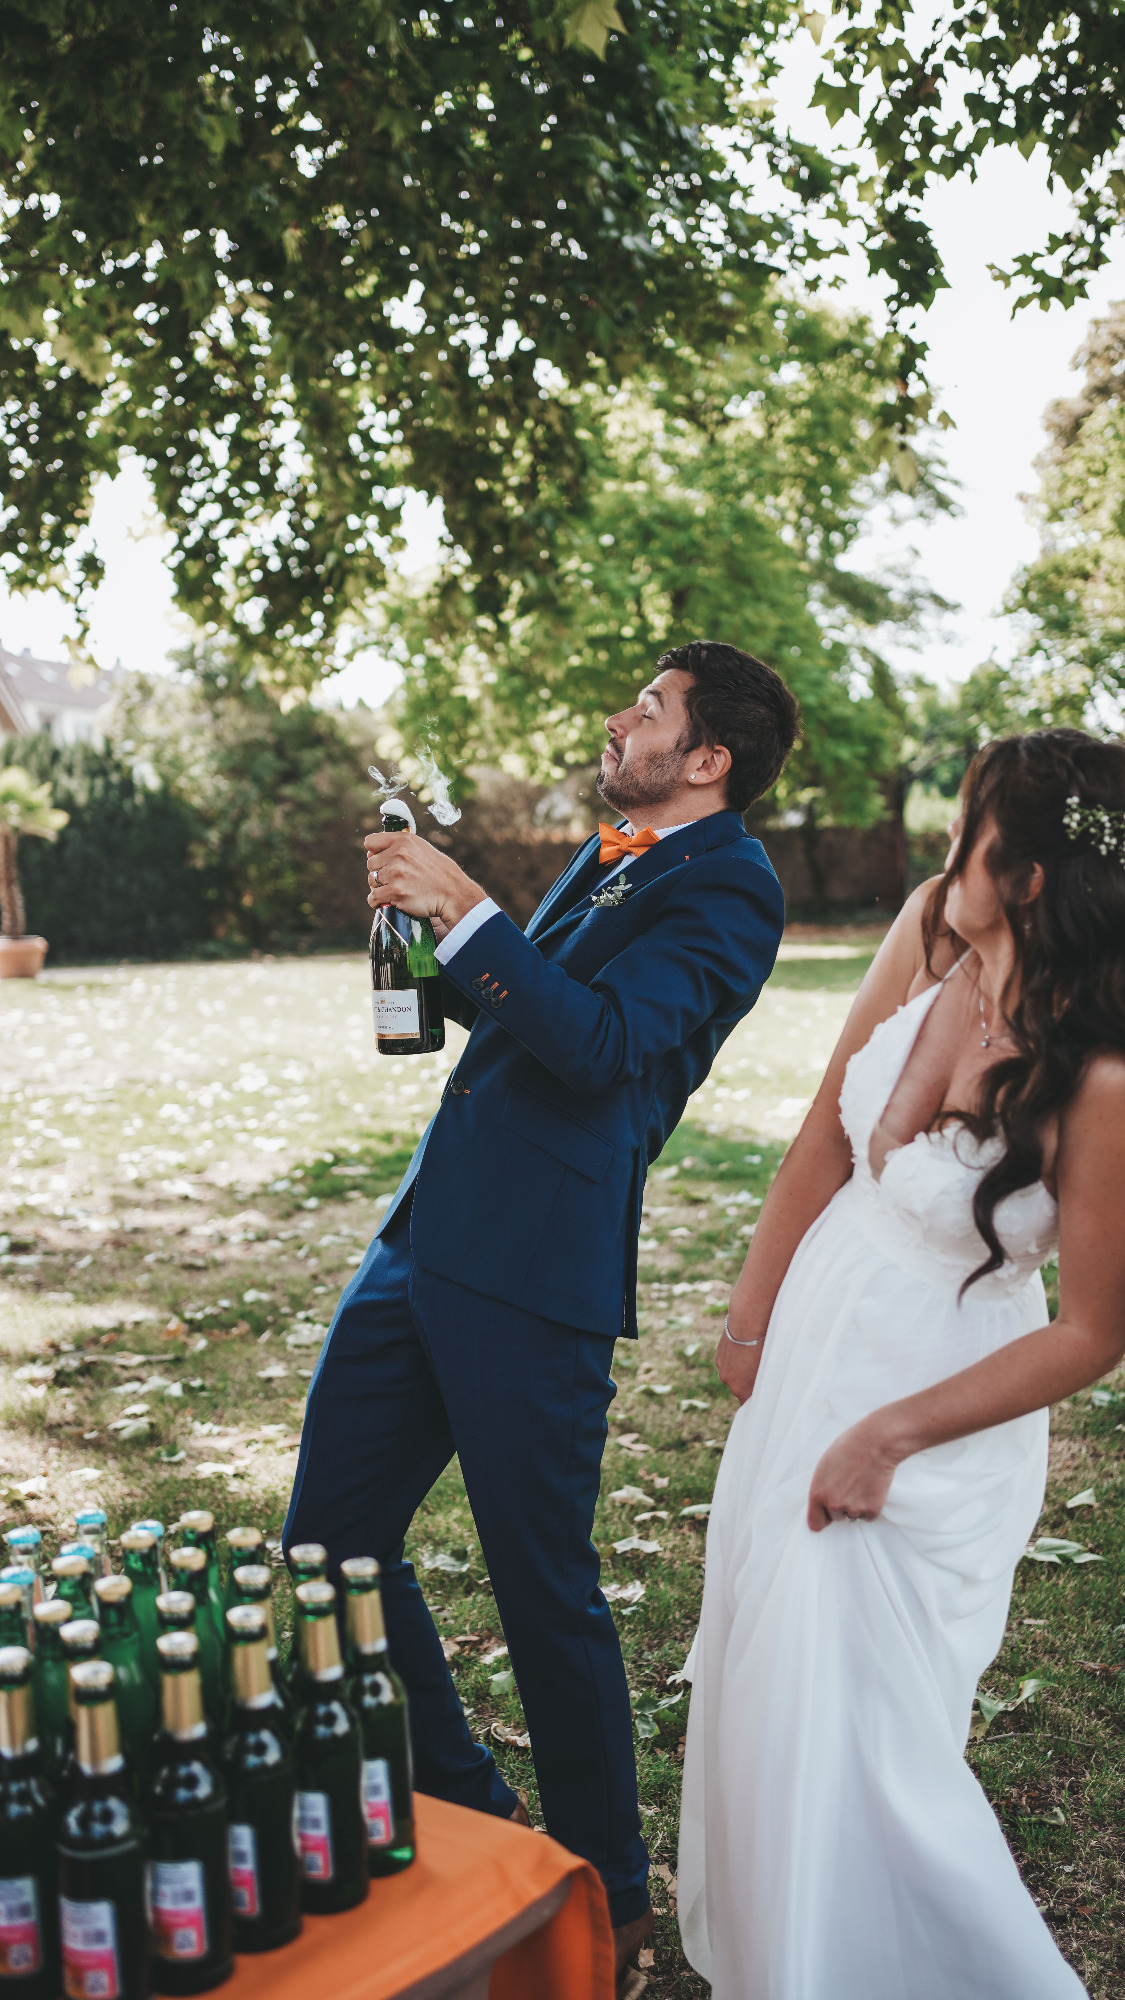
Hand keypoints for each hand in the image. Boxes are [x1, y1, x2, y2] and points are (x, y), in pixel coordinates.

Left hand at [365, 831, 484, 929]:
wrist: (453, 893)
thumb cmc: (438, 872)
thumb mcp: (421, 848)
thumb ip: (398, 847)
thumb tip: (370, 852)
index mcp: (403, 840)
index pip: (370, 842)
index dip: (375, 853)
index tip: (383, 861)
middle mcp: (398, 854)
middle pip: (370, 864)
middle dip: (380, 872)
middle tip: (395, 879)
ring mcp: (396, 873)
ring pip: (372, 881)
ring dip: (380, 887)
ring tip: (396, 890)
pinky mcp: (395, 891)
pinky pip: (373, 897)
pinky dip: (377, 901)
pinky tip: (387, 901)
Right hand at [715, 1315, 766, 1403]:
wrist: (748, 1324)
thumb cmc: (763, 1348)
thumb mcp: (767, 1369)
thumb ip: (763, 1383)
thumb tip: (765, 1388)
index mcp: (741, 1389)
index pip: (747, 1402)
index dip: (755, 1398)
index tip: (763, 1393)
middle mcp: (728, 1381)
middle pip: (739, 1388)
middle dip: (748, 1382)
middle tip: (760, 1370)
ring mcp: (722, 1368)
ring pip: (733, 1374)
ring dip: (741, 1369)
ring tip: (752, 1356)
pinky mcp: (719, 1356)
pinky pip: (728, 1363)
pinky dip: (735, 1359)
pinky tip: (745, 1349)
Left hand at [806, 1414, 900, 1531]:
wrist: (875, 1444)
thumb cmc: (848, 1449)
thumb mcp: (823, 1467)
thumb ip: (821, 1489)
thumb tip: (823, 1505)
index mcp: (817, 1494)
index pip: (815, 1523)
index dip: (822, 1518)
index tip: (826, 1515)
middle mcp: (833, 1505)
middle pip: (836, 1517)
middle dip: (841, 1505)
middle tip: (850, 1484)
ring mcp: (853, 1509)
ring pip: (853, 1516)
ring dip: (857, 1505)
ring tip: (861, 1483)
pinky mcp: (872, 1510)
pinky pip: (869, 1516)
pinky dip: (871, 1506)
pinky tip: (871, 1488)